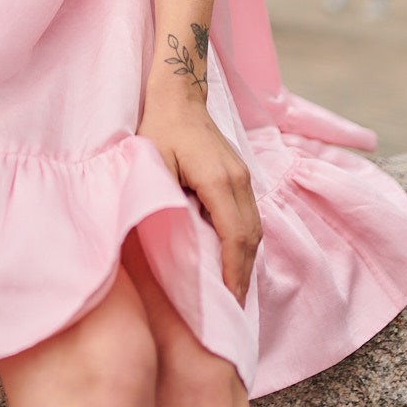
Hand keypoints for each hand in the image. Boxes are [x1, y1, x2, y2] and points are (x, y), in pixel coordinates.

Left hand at [137, 88, 261, 305]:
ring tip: (233, 295)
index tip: (228, 304)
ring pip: (254, 229)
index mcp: (219, 180)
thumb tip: (170, 239)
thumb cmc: (160, 128)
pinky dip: (244, 245)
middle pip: (251, 238)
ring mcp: (243, 178)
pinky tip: (232, 262)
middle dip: (243, 277)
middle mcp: (239, 181)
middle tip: (231, 312)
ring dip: (246, 262)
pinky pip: (249, 218)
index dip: (233, 273)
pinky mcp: (240, 177)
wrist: (180, 94)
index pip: (235, 236)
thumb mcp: (152, 162)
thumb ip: (162, 198)